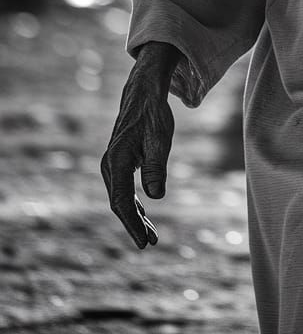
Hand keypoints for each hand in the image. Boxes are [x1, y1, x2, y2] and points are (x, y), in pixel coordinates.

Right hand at [101, 43, 180, 248]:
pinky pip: (124, 189)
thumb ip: (156, 167)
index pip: (122, 201)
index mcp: (117, 161)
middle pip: (120, 203)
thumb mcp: (159, 139)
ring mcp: (112, 164)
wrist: (143, 92)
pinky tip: (144, 213)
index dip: (132, 224)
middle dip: (134, 224)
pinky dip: (134, 203)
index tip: (143, 242)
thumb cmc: (153, 114)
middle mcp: (110, 165)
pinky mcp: (119, 162)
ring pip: (122, 197)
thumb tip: (156, 197)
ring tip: (150, 236)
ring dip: (135, 216)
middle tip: (149, 243)